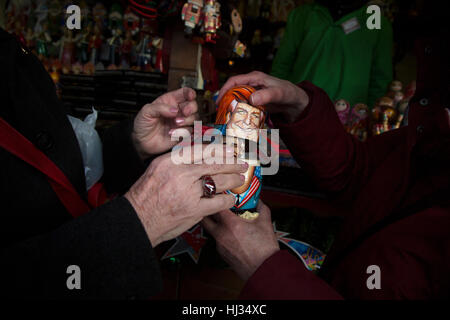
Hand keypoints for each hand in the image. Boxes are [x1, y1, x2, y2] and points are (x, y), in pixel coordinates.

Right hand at [124, 146, 248, 246]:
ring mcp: (189, 191)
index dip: (219, 149)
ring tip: (240, 178)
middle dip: (231, 163)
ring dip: (233, 179)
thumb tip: (199, 155)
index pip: (201, 149)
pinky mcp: (194, 209)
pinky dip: (227, 200)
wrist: (138, 219)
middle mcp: (181, 173)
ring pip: (219, 181)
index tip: (229, 149)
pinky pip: (218, 202)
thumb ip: (177, 161)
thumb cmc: (146, 195)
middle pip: (214, 163)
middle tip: (241, 163)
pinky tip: (231, 199)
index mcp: (171, 160)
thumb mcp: (157, 169)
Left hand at [132, 87, 197, 159]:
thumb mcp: (146, 111)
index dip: (190, 93)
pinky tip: (172, 133)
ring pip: (194, 118)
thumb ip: (160, 108)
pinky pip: (190, 131)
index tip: (191, 96)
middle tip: (184, 112)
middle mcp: (178, 111)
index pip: (184, 93)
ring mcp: (181, 122)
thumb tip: (174, 110)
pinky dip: (182, 132)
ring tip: (175, 123)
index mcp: (170, 101)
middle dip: (191, 108)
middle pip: (193, 105)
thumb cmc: (143, 124)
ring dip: (187, 120)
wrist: (142, 142)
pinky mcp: (182, 134)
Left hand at [202, 201, 279, 280]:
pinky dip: (220, 234)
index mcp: (231, 224)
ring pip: (210, 229)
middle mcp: (221, 234)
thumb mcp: (265, 223)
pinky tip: (230, 233)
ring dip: (214, 222)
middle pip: (206, 217)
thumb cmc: (264, 250)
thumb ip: (261, 208)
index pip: (216, 205)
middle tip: (215, 205)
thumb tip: (258, 202)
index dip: (217, 197)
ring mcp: (219, 244)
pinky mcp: (221, 253)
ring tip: (224, 219)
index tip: (222, 194)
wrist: (264, 269)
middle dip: (209, 210)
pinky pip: (216, 239)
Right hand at [218, 71, 309, 122]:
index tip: (219, 101)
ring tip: (225, 117)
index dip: (224, 89)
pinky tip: (236, 119)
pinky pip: (243, 105)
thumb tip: (251, 99)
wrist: (295, 101)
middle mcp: (251, 84)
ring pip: (237, 98)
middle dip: (225, 100)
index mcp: (254, 77)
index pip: (234, 80)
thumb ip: (265, 95)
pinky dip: (239, 111)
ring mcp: (252, 93)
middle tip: (220, 112)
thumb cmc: (288, 93)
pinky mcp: (254, 101)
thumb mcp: (278, 93)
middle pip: (233, 90)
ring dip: (231, 107)